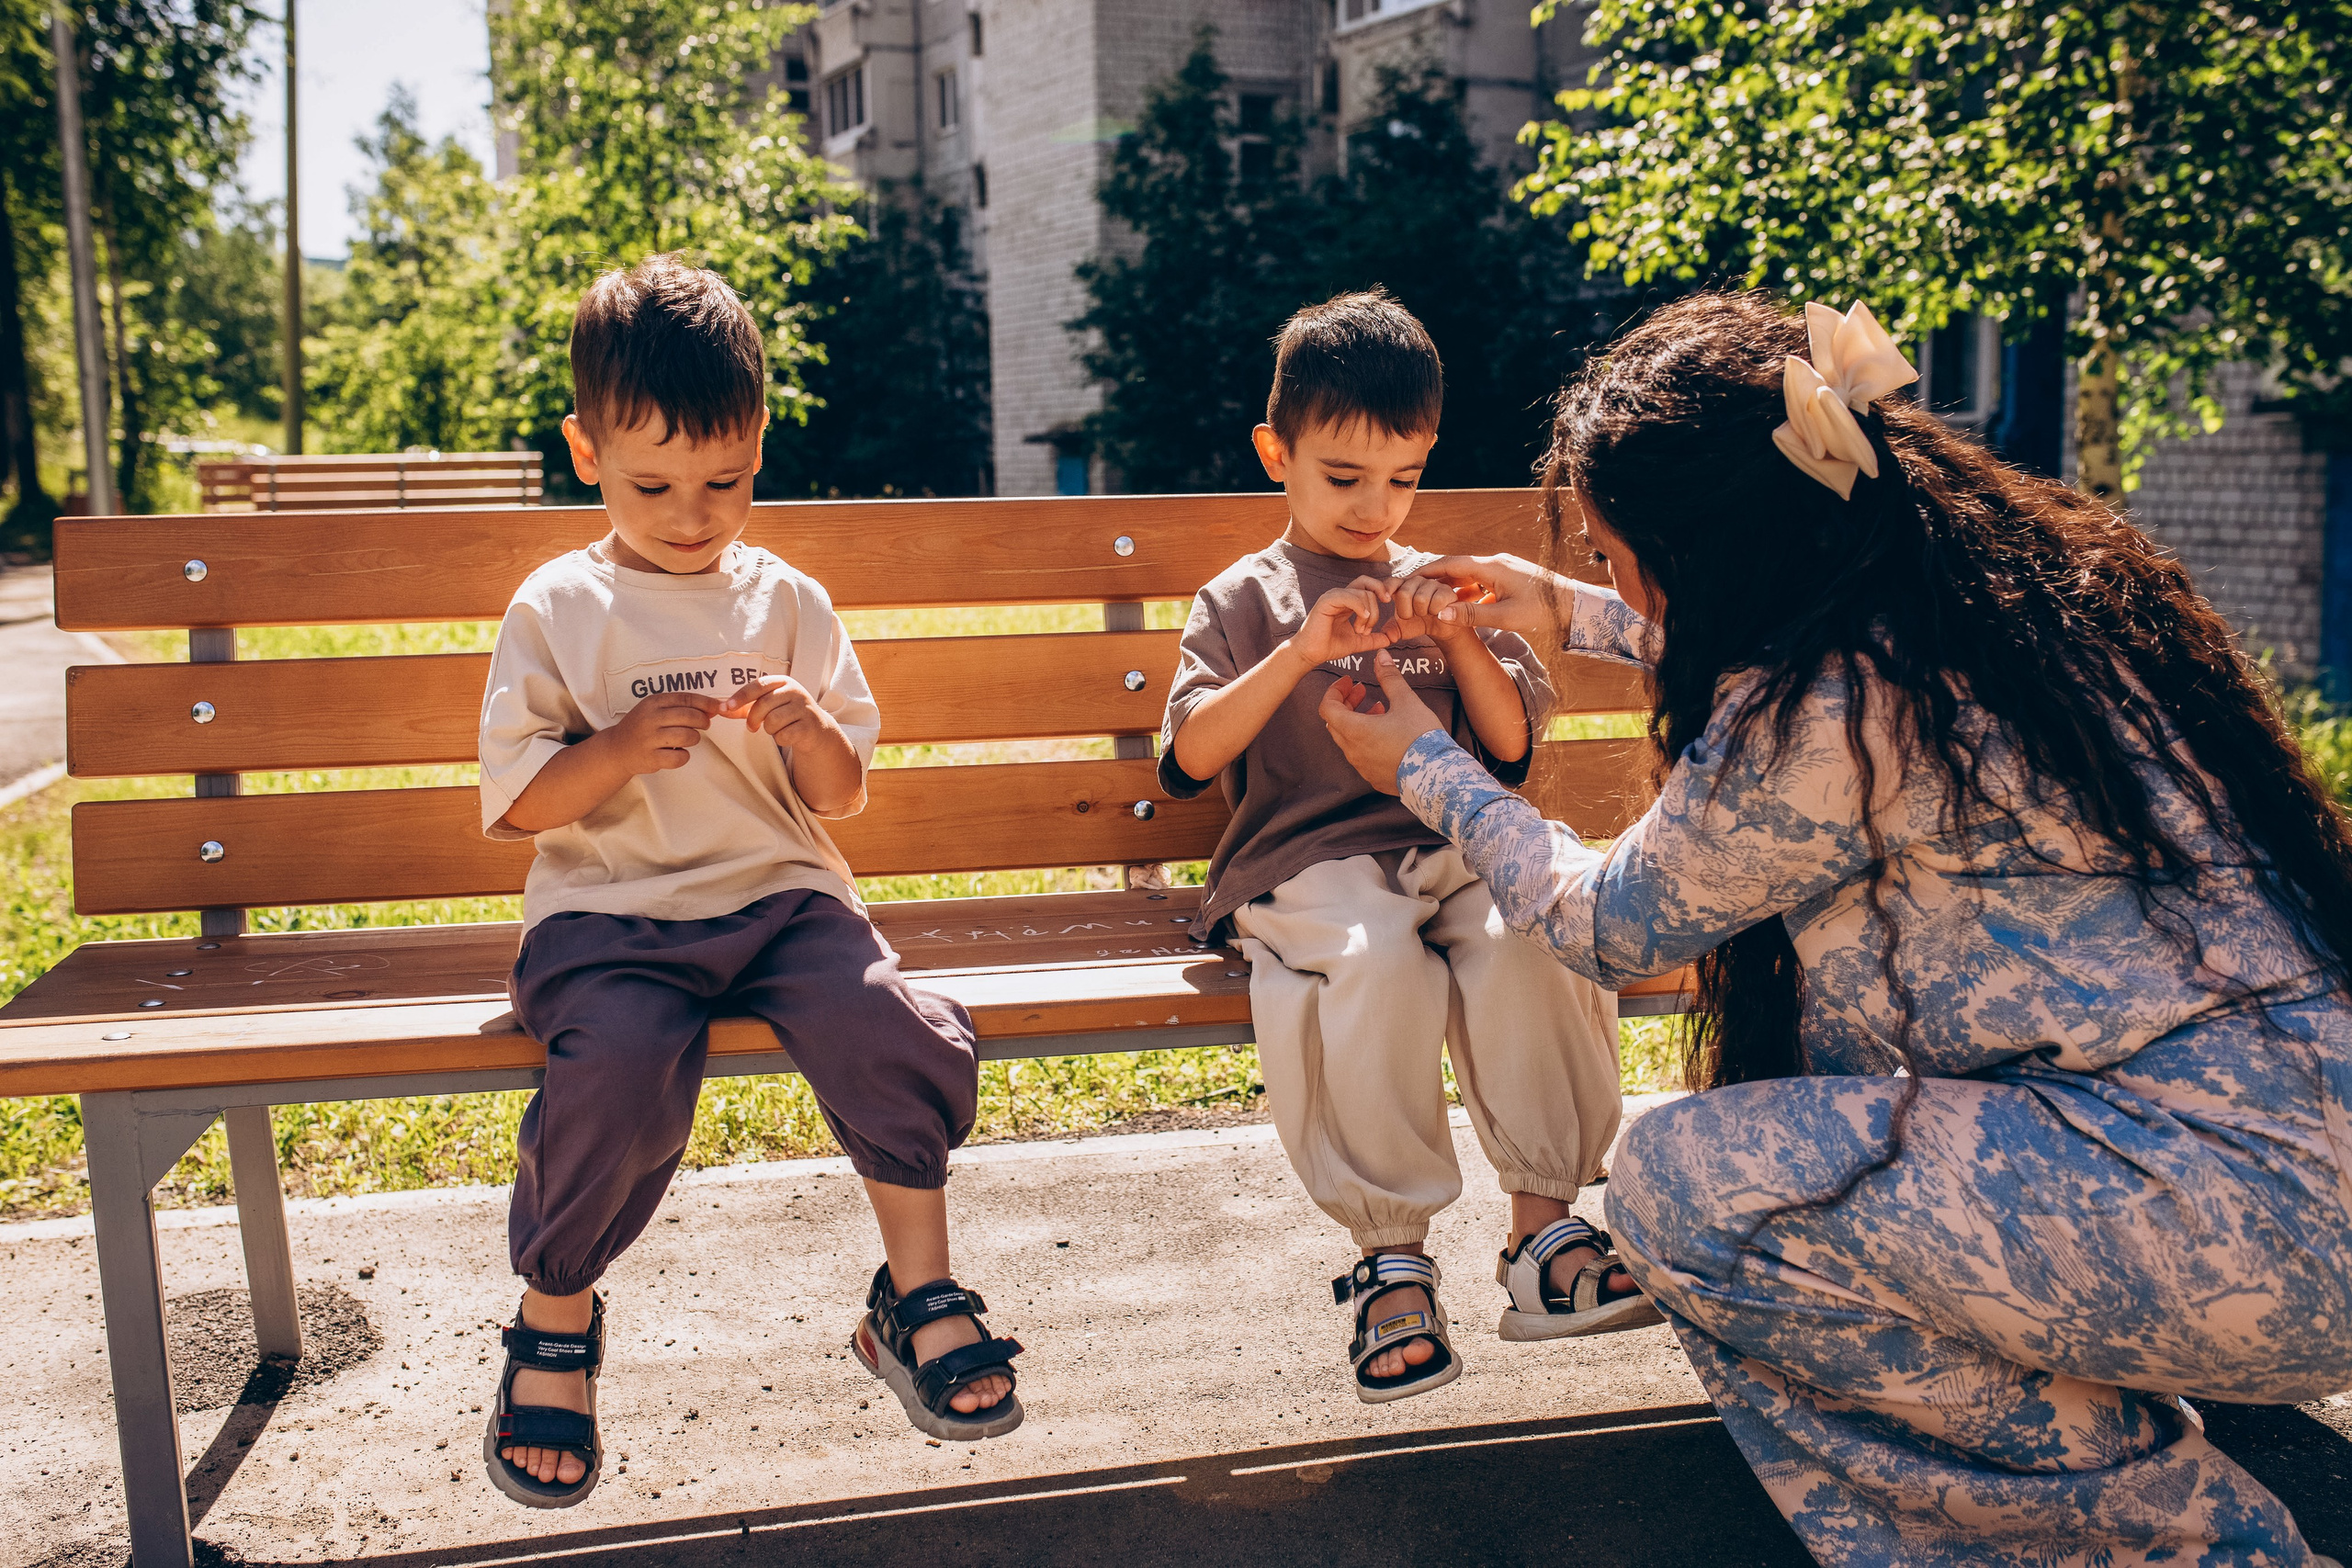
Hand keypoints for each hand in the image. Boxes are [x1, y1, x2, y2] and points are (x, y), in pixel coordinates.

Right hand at [606, 690, 720, 773]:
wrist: (617, 749)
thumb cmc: (642, 727)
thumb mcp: (655, 710)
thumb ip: (680, 707)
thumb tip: (713, 709)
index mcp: (653, 702)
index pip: (686, 698)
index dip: (706, 703)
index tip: (718, 708)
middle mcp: (650, 718)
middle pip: (690, 717)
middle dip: (703, 721)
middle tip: (704, 725)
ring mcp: (650, 739)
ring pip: (688, 737)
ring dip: (694, 739)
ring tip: (686, 739)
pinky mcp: (651, 758)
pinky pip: (681, 758)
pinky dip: (683, 756)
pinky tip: (675, 753)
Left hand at [723, 675, 840, 749]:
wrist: (816, 728)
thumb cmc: (787, 714)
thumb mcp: (770, 704)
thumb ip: (746, 706)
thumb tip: (721, 709)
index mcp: (783, 682)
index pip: (758, 685)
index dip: (740, 696)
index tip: (726, 707)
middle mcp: (795, 691)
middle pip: (764, 704)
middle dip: (753, 719)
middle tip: (752, 727)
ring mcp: (804, 708)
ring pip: (773, 721)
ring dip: (769, 730)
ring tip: (776, 729)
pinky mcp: (809, 726)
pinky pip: (784, 735)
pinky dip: (781, 739)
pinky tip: (787, 736)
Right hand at [1287, 579, 1400, 669]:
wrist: (1311, 654)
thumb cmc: (1330, 646)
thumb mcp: (1358, 642)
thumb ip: (1373, 639)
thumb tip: (1390, 639)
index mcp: (1348, 601)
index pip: (1368, 585)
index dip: (1381, 591)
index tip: (1388, 603)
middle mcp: (1341, 595)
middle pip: (1368, 584)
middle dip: (1378, 603)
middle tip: (1374, 621)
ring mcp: (1333, 596)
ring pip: (1362, 593)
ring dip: (1368, 613)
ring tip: (1361, 630)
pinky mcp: (1326, 601)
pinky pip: (1349, 596)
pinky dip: (1360, 608)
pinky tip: (1361, 621)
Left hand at [1318, 649, 1445, 794]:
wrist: (1437, 775)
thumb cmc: (1420, 737)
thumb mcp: (1405, 701)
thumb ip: (1389, 677)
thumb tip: (1380, 656)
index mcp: (1355, 730)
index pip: (1327, 707)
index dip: (1335, 691)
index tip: (1349, 682)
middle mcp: (1353, 751)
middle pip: (1335, 723)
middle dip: (1346, 703)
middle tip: (1362, 691)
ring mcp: (1362, 767)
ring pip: (1348, 740)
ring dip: (1357, 721)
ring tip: (1379, 708)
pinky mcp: (1374, 778)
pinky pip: (1361, 756)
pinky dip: (1366, 739)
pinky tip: (1387, 733)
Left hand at [1382, 573, 1468, 647]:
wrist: (1439, 628)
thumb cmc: (1419, 624)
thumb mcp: (1402, 629)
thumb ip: (1390, 631)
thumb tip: (1385, 637)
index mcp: (1403, 586)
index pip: (1392, 582)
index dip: (1387, 590)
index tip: (1386, 601)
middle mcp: (1417, 581)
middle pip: (1404, 593)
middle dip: (1407, 611)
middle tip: (1414, 615)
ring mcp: (1432, 584)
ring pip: (1420, 598)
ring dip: (1422, 612)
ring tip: (1426, 613)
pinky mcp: (1447, 590)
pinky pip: (1437, 600)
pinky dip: (1435, 611)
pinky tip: (1437, 612)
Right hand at [1407, 553, 1567, 639]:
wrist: (1575, 607)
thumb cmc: (1543, 612)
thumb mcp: (1505, 616)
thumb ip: (1471, 614)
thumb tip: (1440, 614)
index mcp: (1492, 567)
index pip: (1450, 564)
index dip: (1426, 572)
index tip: (1407, 579)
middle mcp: (1496, 563)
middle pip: (1456, 567)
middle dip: (1434, 579)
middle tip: (1412, 590)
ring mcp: (1504, 569)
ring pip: (1469, 575)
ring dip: (1450, 586)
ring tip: (1432, 599)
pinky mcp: (1511, 578)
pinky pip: (1482, 581)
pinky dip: (1467, 591)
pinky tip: (1461, 604)